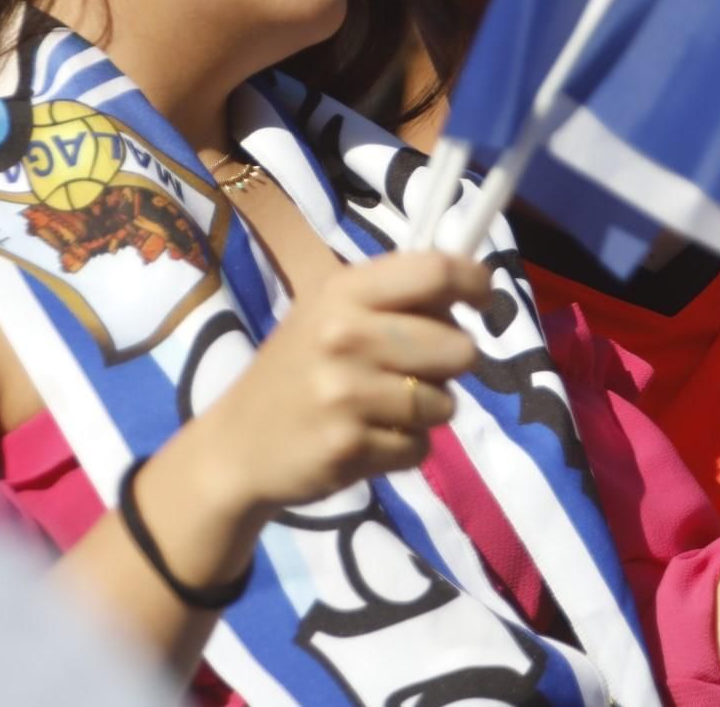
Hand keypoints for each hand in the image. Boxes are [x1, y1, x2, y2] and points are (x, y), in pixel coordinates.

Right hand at [176, 251, 489, 523]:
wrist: (237, 444)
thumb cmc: (296, 370)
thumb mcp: (330, 313)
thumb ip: (394, 299)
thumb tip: (471, 286)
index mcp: (344, 291)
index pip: (436, 271)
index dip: (476, 283)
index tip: (482, 302)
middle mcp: (345, 334)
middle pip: (458, 347)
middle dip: (449, 366)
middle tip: (414, 371)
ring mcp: (345, 393)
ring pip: (445, 403)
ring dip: (426, 412)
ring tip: (382, 409)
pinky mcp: (350, 445)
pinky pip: (419, 446)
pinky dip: (404, 449)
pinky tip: (368, 440)